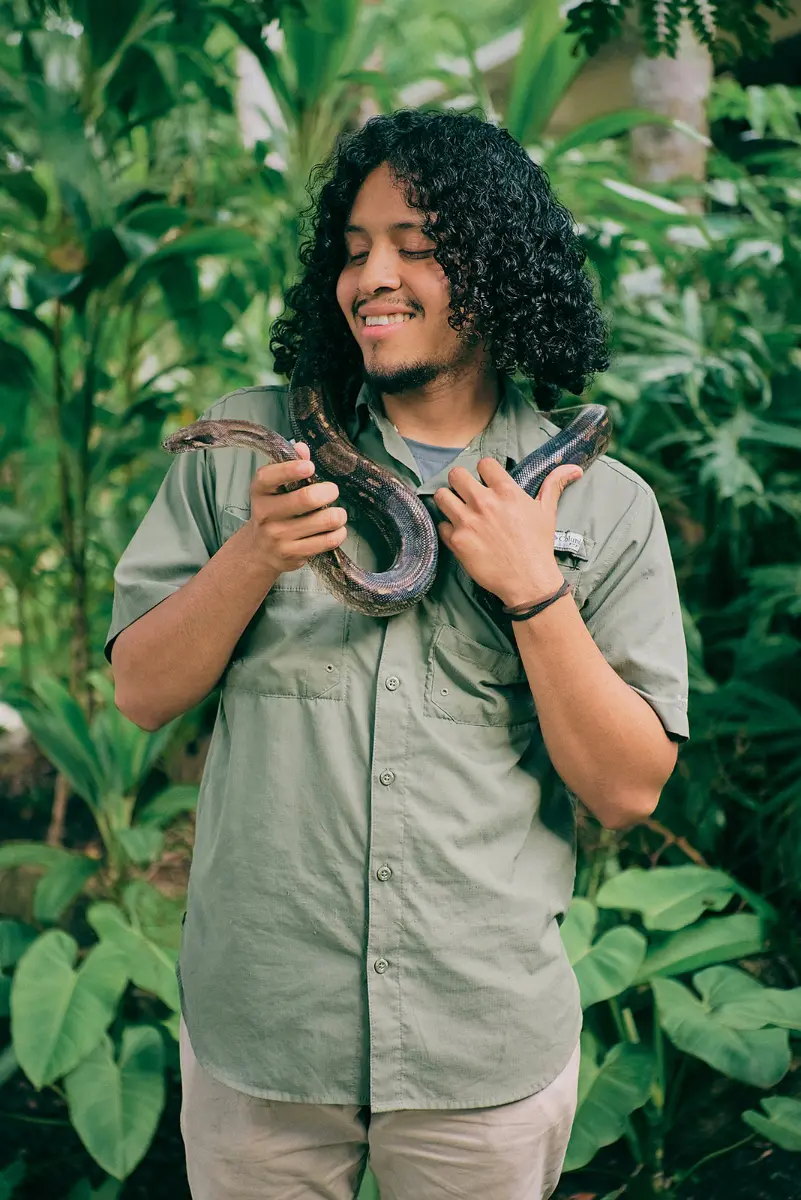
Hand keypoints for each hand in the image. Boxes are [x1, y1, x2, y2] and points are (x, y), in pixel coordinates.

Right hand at [246, 442, 347, 575]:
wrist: (259, 550)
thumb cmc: (274, 510)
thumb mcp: (274, 487)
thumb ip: (289, 465)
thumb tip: (302, 447)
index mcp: (260, 491)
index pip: (269, 477)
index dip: (291, 469)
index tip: (310, 467)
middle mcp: (265, 514)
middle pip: (305, 499)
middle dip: (328, 492)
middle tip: (332, 491)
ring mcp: (279, 536)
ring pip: (323, 521)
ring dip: (338, 515)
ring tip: (338, 514)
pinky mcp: (293, 554)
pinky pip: (327, 541)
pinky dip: (338, 533)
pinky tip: (336, 529)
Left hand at [433, 458, 582, 606]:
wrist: (528, 581)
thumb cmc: (539, 545)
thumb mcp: (547, 511)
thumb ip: (554, 484)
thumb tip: (574, 468)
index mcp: (506, 492)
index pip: (483, 464)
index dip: (483, 471)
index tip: (486, 481)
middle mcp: (484, 503)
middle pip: (456, 475)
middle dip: (459, 482)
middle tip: (465, 493)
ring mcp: (468, 522)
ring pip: (442, 496)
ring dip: (448, 501)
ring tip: (456, 510)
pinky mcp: (457, 541)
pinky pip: (441, 525)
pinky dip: (448, 529)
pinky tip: (460, 534)